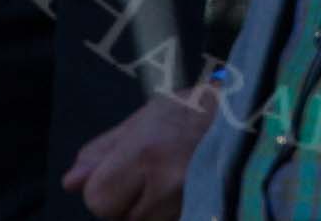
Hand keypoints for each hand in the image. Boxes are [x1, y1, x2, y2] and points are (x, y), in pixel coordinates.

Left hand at [62, 82, 217, 220]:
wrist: (250, 116)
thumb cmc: (194, 111)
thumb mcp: (144, 119)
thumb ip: (104, 151)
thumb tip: (70, 183)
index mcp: (145, 153)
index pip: (97, 200)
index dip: (103, 190)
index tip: (121, 173)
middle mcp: (167, 183)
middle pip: (121, 219)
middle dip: (127, 203)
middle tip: (151, 175)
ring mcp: (190, 203)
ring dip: (150, 211)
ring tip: (172, 181)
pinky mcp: (205, 211)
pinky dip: (169, 213)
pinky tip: (184, 192)